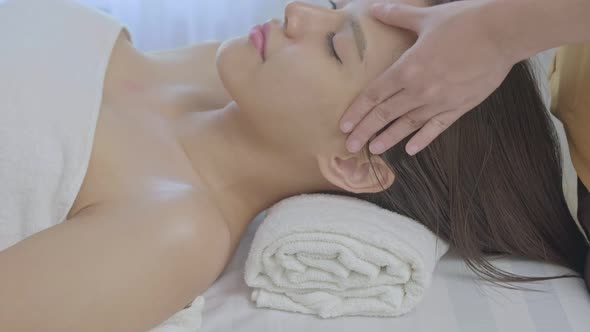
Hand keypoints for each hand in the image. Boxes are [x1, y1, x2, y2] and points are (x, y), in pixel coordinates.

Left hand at [340, 0, 516, 154]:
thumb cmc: (464, 22)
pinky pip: (437, 127)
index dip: (358, 112)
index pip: (374, 95)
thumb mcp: (426, 18)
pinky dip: (423, 139)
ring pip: (407, 124)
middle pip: (385, 114)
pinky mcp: (459, 107)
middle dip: (366, 131)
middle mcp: (419, 90)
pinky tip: (411, 150)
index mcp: (407, 68)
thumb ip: (398, 16)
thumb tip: (375, 8)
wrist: (502, 33)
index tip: (344, 126)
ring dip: (389, 138)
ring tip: (374, 149)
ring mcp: (439, 101)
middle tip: (351, 146)